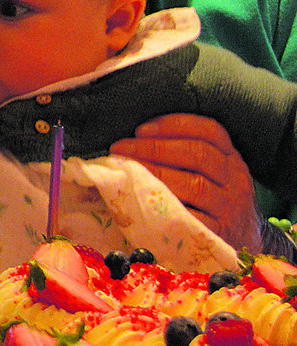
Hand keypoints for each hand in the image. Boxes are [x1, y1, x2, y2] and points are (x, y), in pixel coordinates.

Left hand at [109, 113, 262, 252]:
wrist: (246, 243)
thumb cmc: (216, 203)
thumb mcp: (214, 174)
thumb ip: (188, 154)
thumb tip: (137, 137)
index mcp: (232, 160)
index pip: (210, 131)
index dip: (174, 124)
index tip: (141, 129)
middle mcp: (235, 180)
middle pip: (198, 154)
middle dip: (154, 147)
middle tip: (122, 148)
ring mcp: (230, 208)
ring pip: (195, 184)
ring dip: (155, 173)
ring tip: (126, 170)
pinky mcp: (220, 233)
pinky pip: (192, 217)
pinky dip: (166, 206)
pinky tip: (142, 200)